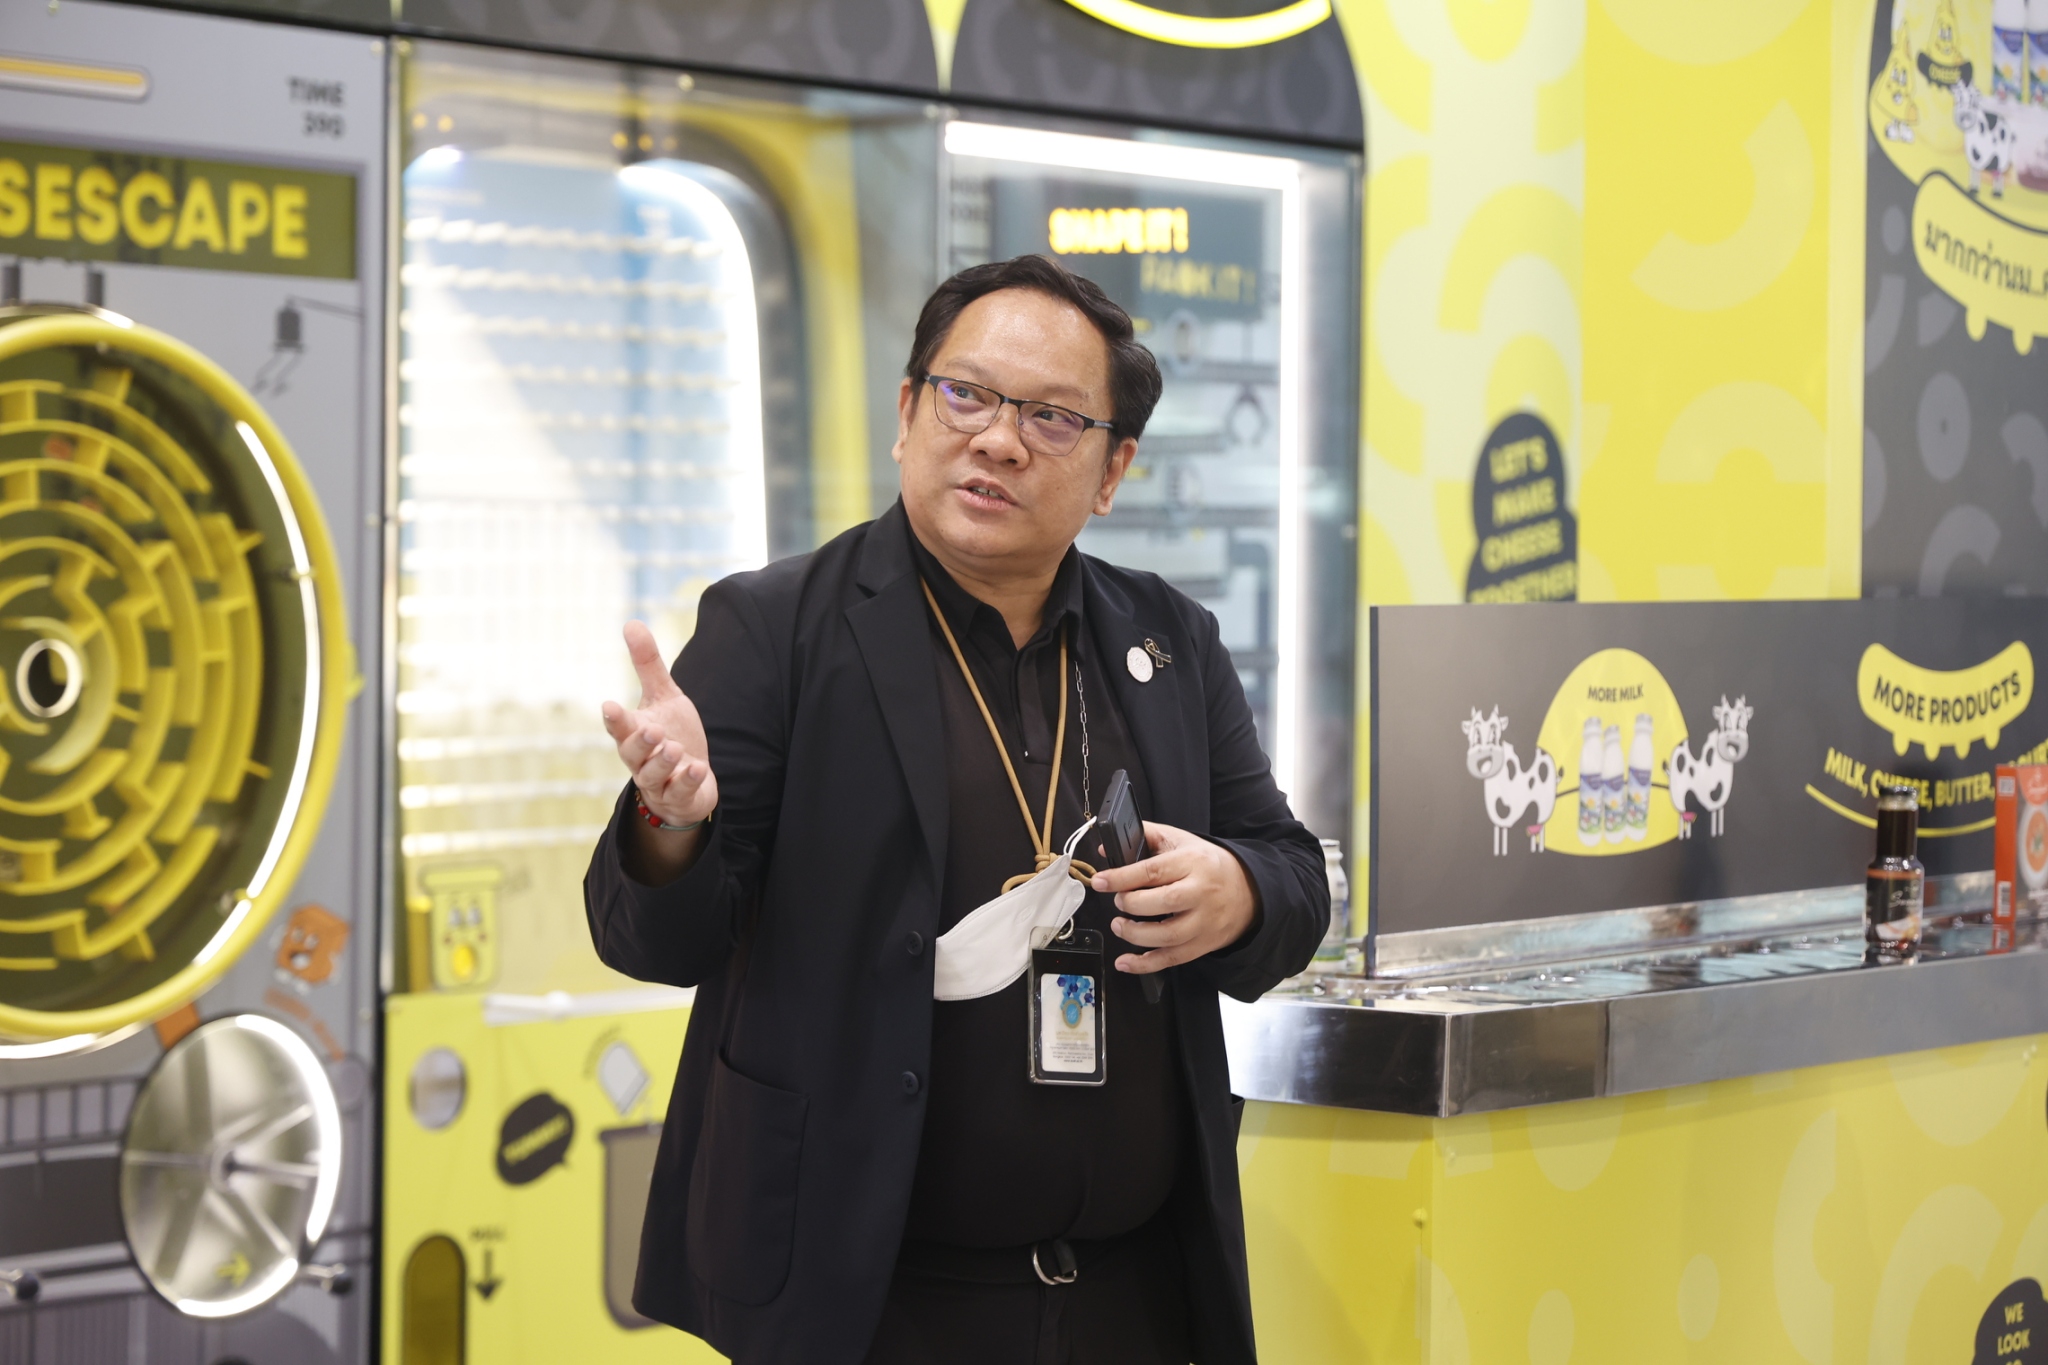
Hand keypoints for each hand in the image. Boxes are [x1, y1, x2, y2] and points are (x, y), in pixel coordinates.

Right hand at [600, 621, 716, 829]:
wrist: (690, 779)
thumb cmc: (672, 733)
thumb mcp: (664, 696)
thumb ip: (648, 665)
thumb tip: (631, 623)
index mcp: (634, 733)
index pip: (620, 727)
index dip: (615, 719)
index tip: (610, 706)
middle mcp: (641, 759)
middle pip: (632, 753)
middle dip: (640, 742)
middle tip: (652, 729)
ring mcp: (659, 781)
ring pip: (653, 775)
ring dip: (663, 762)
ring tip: (674, 748)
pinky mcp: (679, 797)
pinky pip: (680, 792)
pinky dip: (687, 781)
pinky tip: (698, 768)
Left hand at [1089, 822, 1258, 973]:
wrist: (1248, 891)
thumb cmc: (1207, 864)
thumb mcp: (1181, 841)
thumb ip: (1146, 837)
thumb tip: (1106, 849)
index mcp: (1193, 862)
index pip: (1153, 870)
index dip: (1122, 877)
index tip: (1100, 881)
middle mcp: (1201, 892)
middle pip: (1163, 902)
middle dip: (1132, 904)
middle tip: (1118, 902)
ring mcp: (1204, 921)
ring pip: (1168, 935)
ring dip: (1135, 934)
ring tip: (1119, 926)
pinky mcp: (1203, 944)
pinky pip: (1173, 959)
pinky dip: (1146, 965)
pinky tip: (1125, 962)